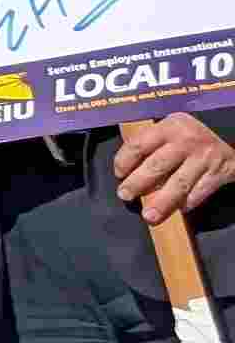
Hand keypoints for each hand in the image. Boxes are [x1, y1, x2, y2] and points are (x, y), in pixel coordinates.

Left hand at [113, 117, 234, 224]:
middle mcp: (186, 141)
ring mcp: (204, 158)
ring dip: (162, 203)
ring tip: (149, 216)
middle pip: (156, 166)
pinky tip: (178, 209)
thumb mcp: (171, 129)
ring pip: (178, 184)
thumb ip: (151, 142)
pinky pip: (198, 193)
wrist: (230, 134)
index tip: (119, 174)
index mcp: (169, 126)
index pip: (139, 144)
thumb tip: (125, 169)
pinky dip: (186, 203)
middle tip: (125, 196)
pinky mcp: (219, 173)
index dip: (124, 161)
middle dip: (137, 184)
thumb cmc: (190, 136)